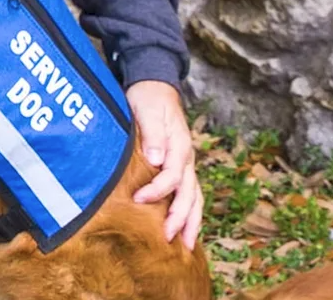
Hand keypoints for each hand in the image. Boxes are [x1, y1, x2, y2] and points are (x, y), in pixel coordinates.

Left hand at [128, 79, 202, 250]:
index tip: (138, 199)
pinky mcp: (180, 167)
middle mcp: (186, 158)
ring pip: (194, 197)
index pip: (172, 175)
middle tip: (170, 239)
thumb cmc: (148, 98)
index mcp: (179, 145)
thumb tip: (157, 158)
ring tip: (186, 245)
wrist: (155, 87)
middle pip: (189, 193)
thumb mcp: (148, 109)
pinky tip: (184, 229)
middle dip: (181, 217)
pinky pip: (189, 194)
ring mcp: (185, 164)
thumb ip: (154, 133)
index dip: (157, 190)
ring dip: (191, 221)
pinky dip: (189, 213)